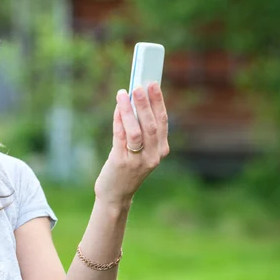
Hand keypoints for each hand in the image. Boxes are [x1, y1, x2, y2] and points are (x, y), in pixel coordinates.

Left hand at [94, 82, 169, 205]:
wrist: (116, 194)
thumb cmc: (127, 167)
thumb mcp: (140, 150)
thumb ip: (140, 129)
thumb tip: (133, 100)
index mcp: (161, 150)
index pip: (162, 122)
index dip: (158, 102)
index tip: (153, 84)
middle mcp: (153, 156)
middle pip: (151, 125)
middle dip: (145, 104)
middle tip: (138, 86)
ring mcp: (138, 160)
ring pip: (136, 131)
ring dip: (129, 110)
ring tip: (123, 94)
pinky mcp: (121, 162)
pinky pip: (120, 137)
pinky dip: (118, 121)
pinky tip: (117, 109)